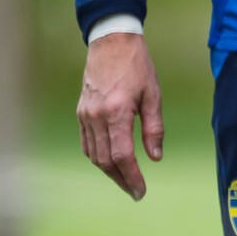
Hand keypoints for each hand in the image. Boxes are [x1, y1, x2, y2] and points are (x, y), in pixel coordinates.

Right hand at [76, 33, 162, 199]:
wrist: (111, 43)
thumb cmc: (137, 67)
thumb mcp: (153, 95)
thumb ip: (154, 128)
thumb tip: (155, 158)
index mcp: (116, 113)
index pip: (122, 156)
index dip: (132, 177)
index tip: (141, 191)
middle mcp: (96, 117)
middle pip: (105, 160)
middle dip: (121, 179)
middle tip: (136, 192)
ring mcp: (85, 115)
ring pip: (93, 154)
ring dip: (108, 171)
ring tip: (125, 180)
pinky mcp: (81, 112)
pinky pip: (87, 143)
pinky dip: (97, 157)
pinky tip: (109, 162)